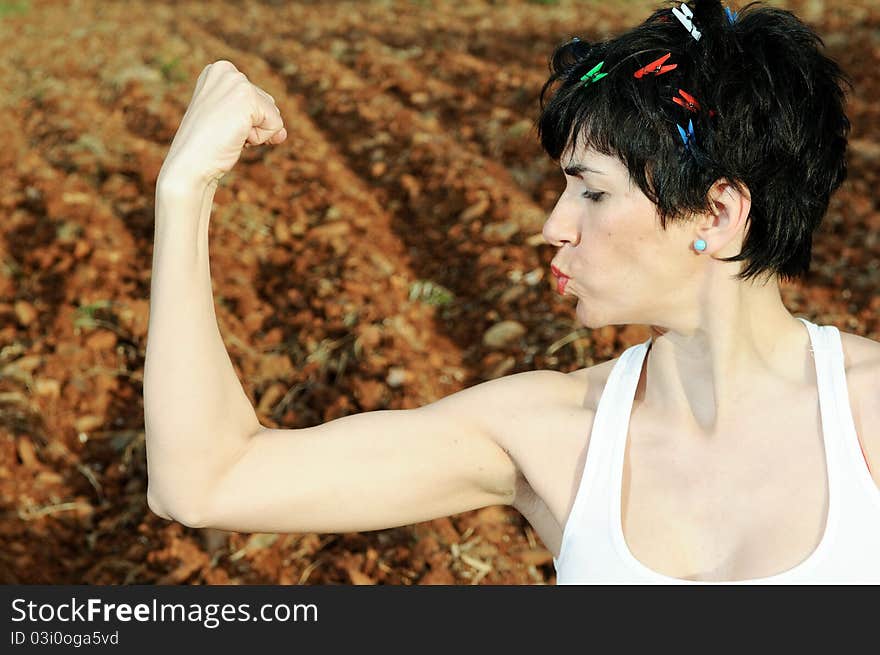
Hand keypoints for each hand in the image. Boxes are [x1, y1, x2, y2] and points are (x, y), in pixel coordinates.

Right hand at [157, 60, 286, 190]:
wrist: (190, 164)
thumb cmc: (206, 148)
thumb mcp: (233, 124)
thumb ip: (260, 120)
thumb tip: (283, 134)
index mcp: (218, 71)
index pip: (258, 99)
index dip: (246, 121)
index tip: (220, 125)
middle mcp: (226, 70)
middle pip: (268, 104)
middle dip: (253, 126)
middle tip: (224, 132)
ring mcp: (236, 81)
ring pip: (273, 115)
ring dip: (256, 133)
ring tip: (228, 134)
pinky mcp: (247, 97)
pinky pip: (276, 124)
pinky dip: (260, 138)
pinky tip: (236, 137)